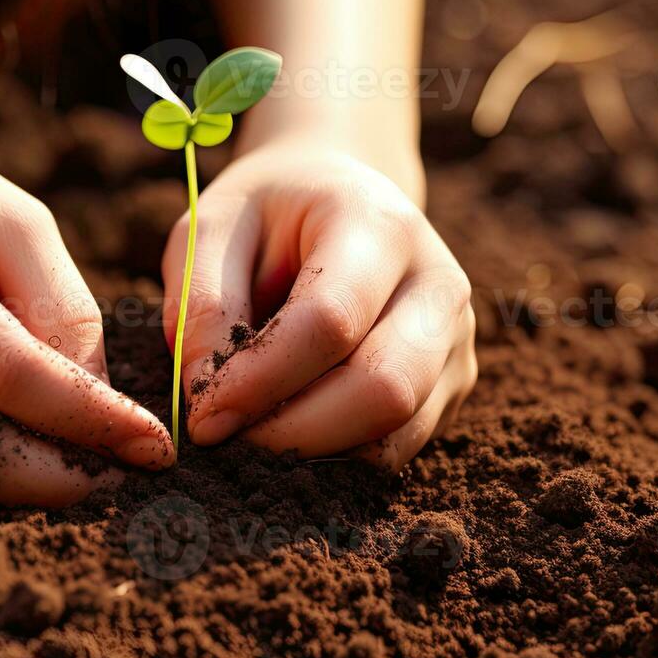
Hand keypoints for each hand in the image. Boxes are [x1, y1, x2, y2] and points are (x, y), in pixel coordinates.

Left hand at [163, 137, 475, 467]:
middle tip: (226, 440)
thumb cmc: (266, 217)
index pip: (330, 321)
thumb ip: (201, 304)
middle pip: (383, 388)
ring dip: (313, 454)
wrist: (337, 200)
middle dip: (293, 434)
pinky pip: (397, 449)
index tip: (201, 418)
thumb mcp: (212, 228)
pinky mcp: (453, 385)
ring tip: (251, 435)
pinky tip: (289, 433)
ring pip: (396, 434)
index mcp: (380, 225)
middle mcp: (438, 283)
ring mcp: (456, 339)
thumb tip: (209, 398)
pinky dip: (336, 457)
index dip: (261, 381)